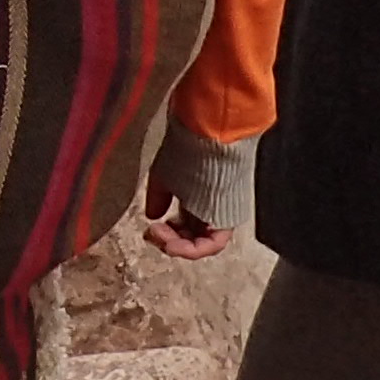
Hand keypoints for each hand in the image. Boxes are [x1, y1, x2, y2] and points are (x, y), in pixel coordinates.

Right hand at [142, 123, 240, 259]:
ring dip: (179, 248)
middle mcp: (211, 206)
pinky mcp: (229, 216)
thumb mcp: (166, 175)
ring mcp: (222, 212)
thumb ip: (159, 198)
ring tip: (163, 241)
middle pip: (191, 237)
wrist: (212, 130)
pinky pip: (214, 243)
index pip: (182, 225)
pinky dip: (194, 249)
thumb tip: (152, 215)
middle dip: (169, 242)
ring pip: (202, 243)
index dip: (164, 233)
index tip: (149, 229)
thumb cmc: (190, 146)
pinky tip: (174, 245)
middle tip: (153, 235)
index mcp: (197, 195)